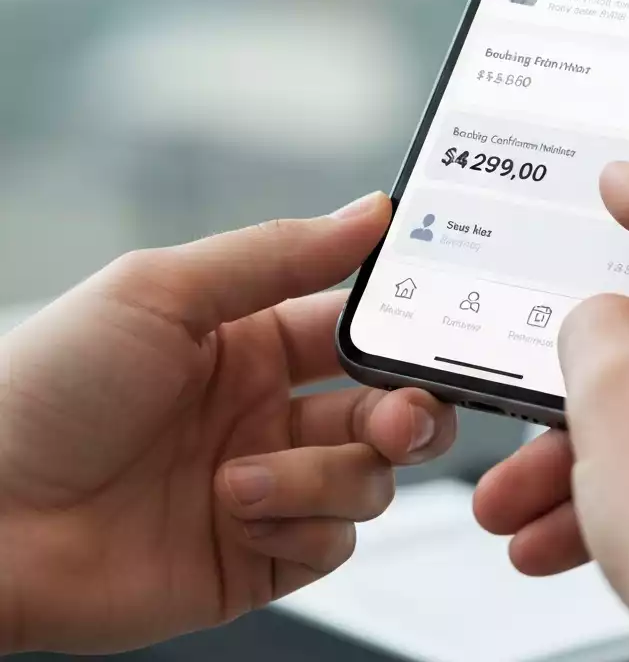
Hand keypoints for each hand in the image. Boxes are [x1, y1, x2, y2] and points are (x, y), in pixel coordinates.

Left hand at [0, 192, 456, 653]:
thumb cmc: (51, 390)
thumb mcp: (163, 292)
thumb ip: (279, 252)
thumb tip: (370, 211)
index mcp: (255, 341)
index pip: (358, 327)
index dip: (404, 328)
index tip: (437, 329)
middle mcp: (271, 411)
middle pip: (388, 407)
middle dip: (408, 412)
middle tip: (399, 417)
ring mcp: (269, 486)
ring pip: (371, 478)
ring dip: (326, 478)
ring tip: (242, 480)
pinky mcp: (261, 556)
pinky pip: (334, 543)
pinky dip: (301, 528)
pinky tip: (239, 518)